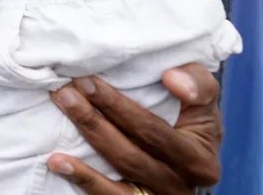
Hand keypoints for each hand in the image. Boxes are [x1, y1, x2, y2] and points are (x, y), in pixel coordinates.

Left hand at [48, 64, 221, 193]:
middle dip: (94, 119)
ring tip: (62, 111)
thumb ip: (197, 84)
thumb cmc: (193, 116)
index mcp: (199, 158)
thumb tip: (173, 78)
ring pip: (117, 172)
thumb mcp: (205, 99)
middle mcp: (179, 183)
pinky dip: (82, 178)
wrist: (194, 154)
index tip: (88, 81)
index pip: (153, 131)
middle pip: (129, 152)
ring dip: (86, 139)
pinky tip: (57, 162)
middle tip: (66, 92)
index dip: (118, 106)